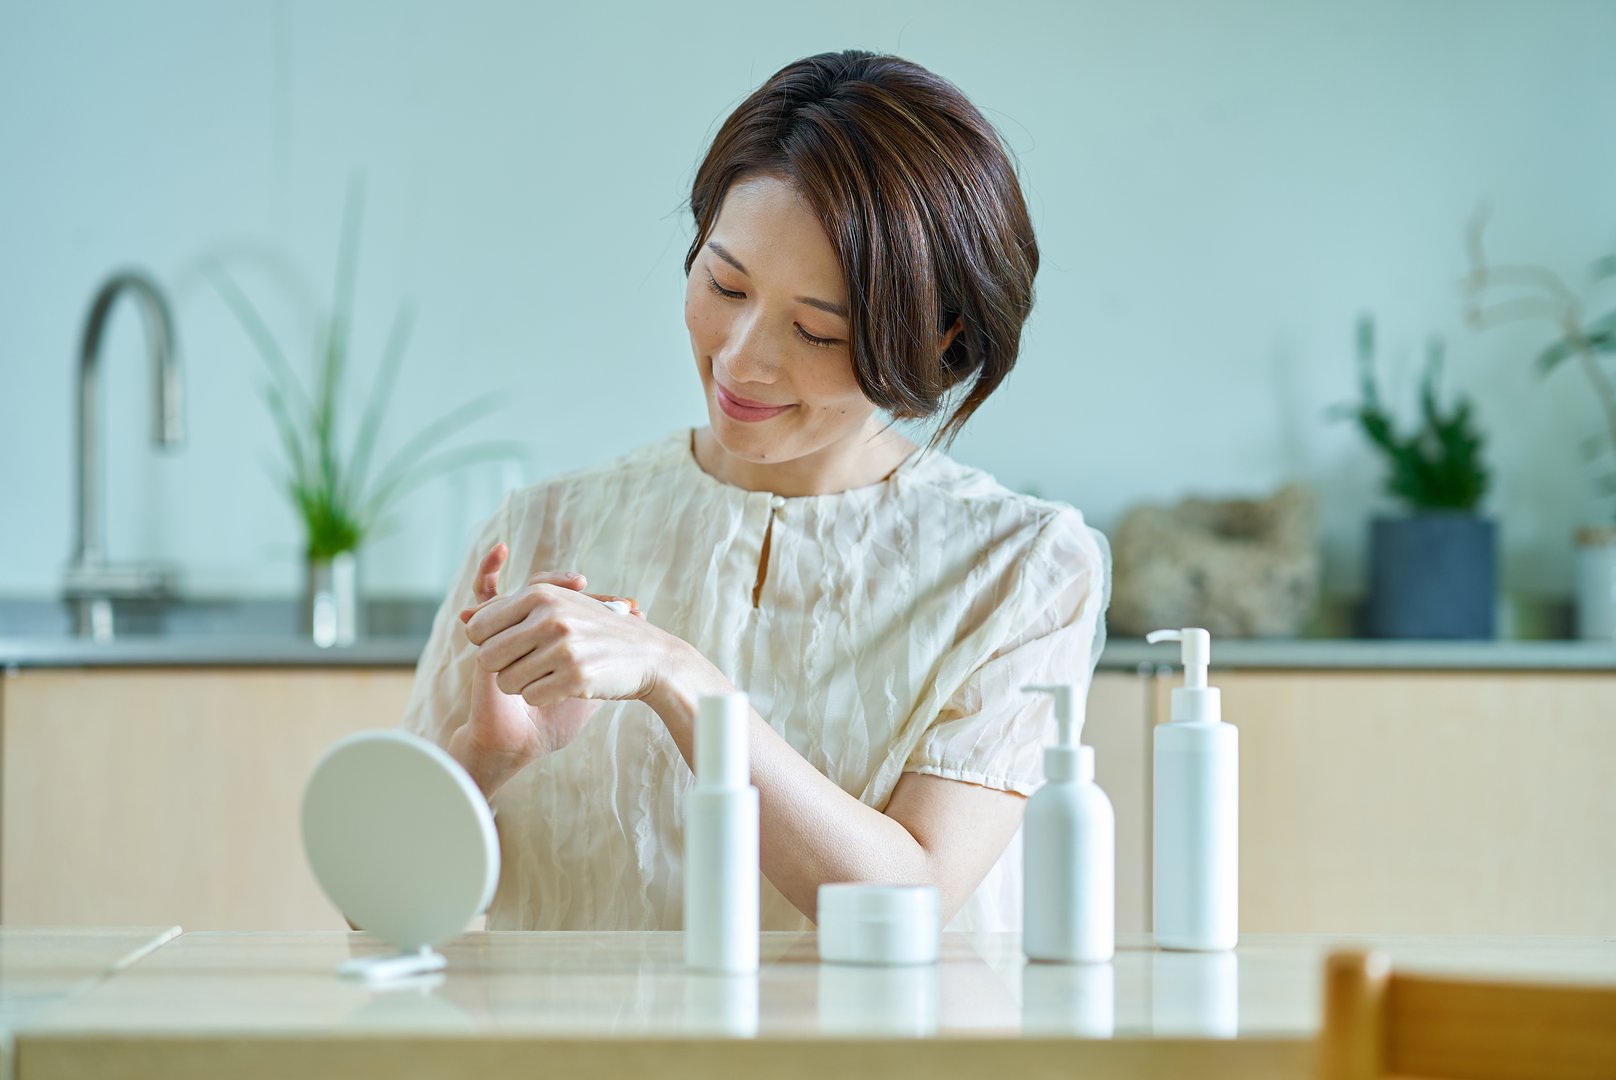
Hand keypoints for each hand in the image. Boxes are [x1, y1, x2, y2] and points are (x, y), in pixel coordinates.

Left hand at [454, 542, 643, 760]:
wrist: (651, 657)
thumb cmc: (597, 632)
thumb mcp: (557, 606)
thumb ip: (510, 610)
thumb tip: (463, 616)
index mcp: (539, 594)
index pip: (478, 627)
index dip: (488, 643)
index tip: (512, 647)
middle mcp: (549, 616)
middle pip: (486, 657)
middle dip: (503, 668)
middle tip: (531, 665)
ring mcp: (563, 646)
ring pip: (506, 681)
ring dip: (524, 685)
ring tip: (551, 674)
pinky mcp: (575, 676)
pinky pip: (531, 696)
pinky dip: (542, 698)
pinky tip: (564, 687)